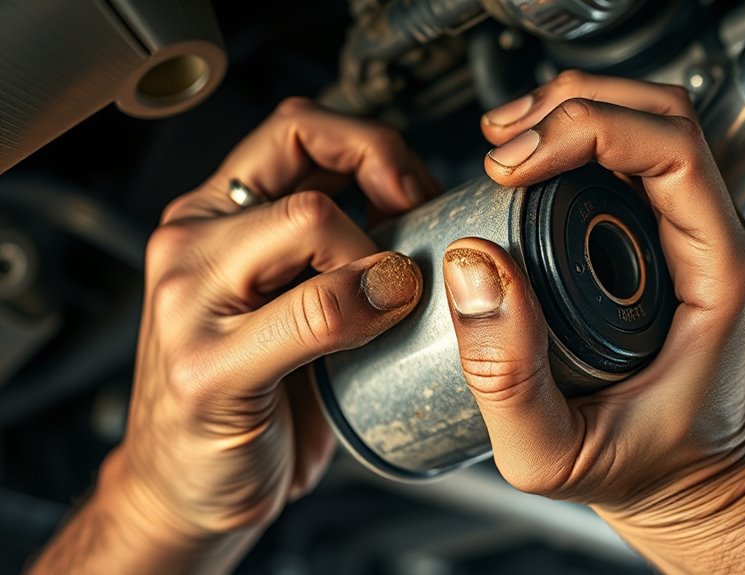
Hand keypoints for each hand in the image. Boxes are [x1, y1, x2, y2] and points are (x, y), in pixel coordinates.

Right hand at [111, 98, 436, 541]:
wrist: (186, 491)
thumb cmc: (253, 399)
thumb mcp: (291, 299)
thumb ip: (335, 248)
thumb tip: (424, 207)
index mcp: (211, 216)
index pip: (296, 127)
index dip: (372, 146)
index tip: (415, 189)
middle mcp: (190, 244)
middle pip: (310, 160)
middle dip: (390, 188)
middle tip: (423, 240)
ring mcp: (188, 301)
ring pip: (312, 222)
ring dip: (380, 255)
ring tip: (397, 296)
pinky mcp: (206, 366)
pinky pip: (315, 310)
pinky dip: (367, 307)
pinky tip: (383, 323)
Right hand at [443, 71, 744, 564]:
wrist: (693, 488)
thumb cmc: (648, 471)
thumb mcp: (554, 452)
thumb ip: (505, 377)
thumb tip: (472, 268)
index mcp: (717, 273)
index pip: (670, 149)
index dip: (581, 132)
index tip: (509, 166)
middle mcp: (714, 239)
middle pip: (660, 115)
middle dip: (571, 105)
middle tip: (500, 145)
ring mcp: (691, 235)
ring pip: (647, 124)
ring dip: (573, 112)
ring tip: (504, 143)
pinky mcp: (662, 241)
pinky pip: (630, 160)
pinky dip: (575, 138)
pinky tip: (526, 162)